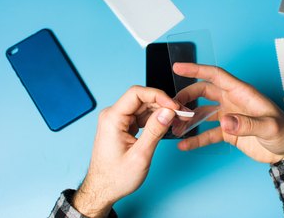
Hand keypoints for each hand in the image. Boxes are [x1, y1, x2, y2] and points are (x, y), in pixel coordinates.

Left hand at [72, 86, 177, 217]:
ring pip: (143, 107)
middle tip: (181, 113)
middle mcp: (113, 115)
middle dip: (163, 104)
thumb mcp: (140, 155)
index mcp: (112, 119)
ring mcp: (118, 120)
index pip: (136, 94)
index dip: (158, 95)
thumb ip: (155, 131)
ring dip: (161, 111)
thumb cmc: (115, 177)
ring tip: (177, 119)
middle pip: (142, 99)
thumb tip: (168, 111)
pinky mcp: (123, 126)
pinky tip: (166, 123)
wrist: (102, 190)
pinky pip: (141, 116)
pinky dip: (155, 119)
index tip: (173, 105)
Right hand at [173, 63, 283, 163]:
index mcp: (242, 93)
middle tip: (172, 106)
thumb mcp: (270, 127)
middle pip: (204, 92)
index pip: (215, 75)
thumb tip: (225, 121)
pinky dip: (197, 138)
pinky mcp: (229, 132)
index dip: (196, 69)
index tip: (178, 67)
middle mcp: (233, 101)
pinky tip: (186, 144)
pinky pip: (208, 133)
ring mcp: (230, 116)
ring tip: (175, 127)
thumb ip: (247, 124)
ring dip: (189, 118)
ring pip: (203, 112)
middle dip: (187, 96)